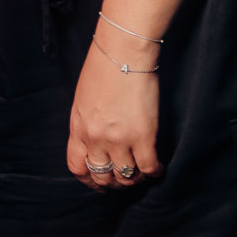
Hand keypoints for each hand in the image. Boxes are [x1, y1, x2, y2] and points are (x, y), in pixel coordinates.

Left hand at [67, 27, 161, 189]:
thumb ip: (86, 123)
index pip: (77, 166)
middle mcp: (95, 138)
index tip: (99, 183)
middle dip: (113, 183)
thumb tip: (94, 141)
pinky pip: (149, 167)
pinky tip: (159, 168)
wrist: (123, 52)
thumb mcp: (83, 99)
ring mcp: (119, 139)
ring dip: (135, 179)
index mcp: (78, 128)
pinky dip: (155, 172)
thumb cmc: (102, 69)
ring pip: (126, 176)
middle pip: (102, 176)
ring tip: (141, 173)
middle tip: (124, 180)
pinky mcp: (143, 136)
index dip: (89, 180)